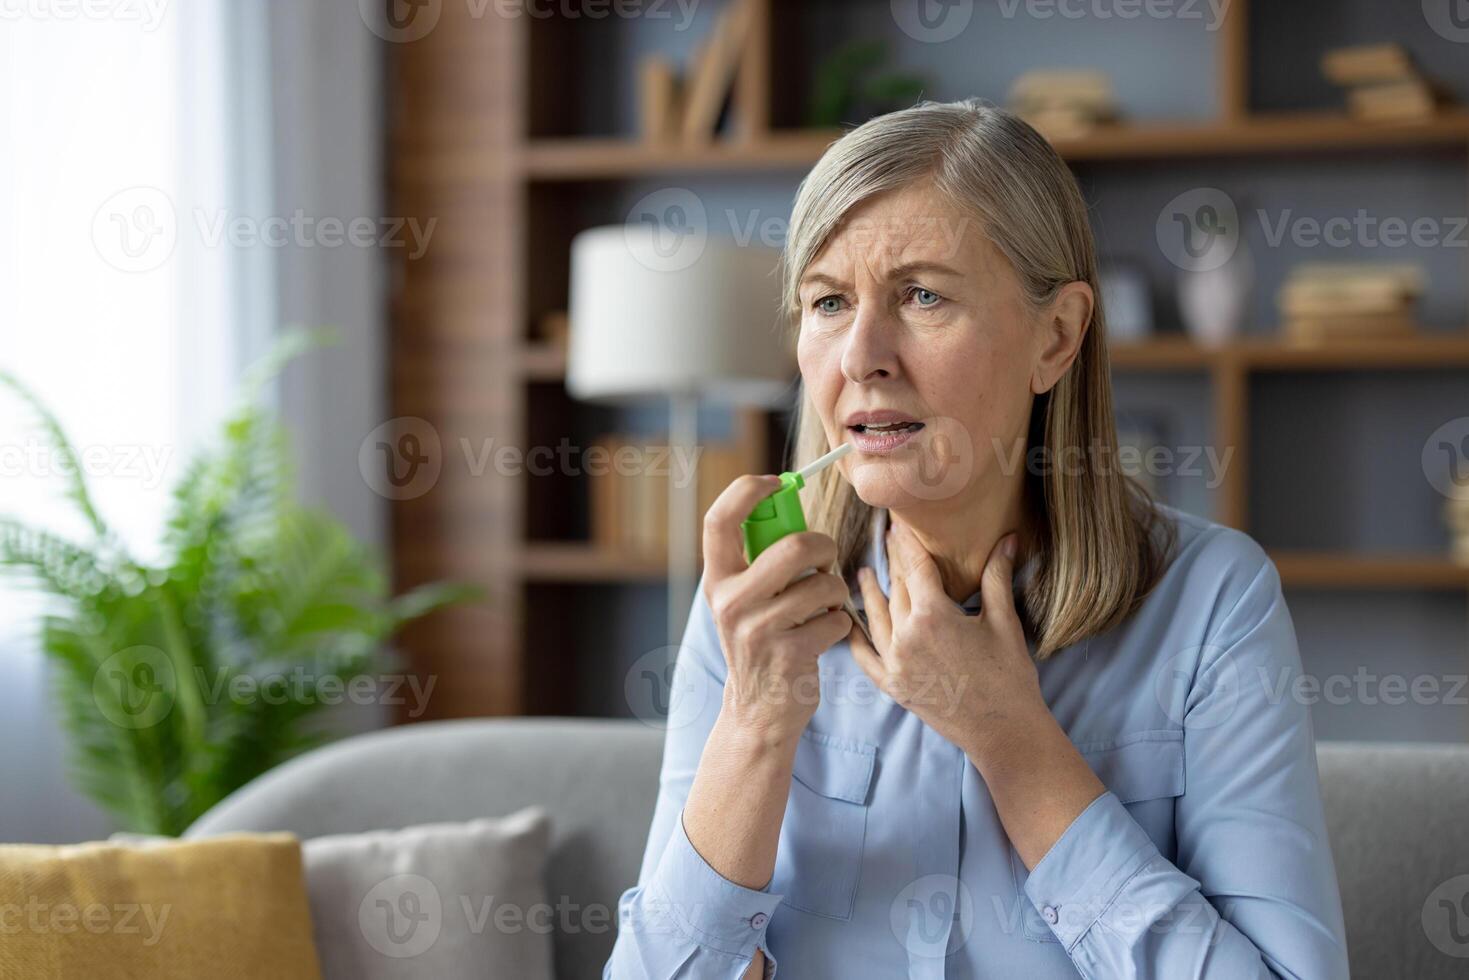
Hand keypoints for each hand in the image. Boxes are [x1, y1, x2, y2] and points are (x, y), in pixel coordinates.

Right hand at [702, 475, 852, 744]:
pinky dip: (839, 623)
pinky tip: (823, 635)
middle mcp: (730, 602)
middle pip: (792, 547)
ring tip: (824, 605)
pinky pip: (835, 617)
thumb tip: (784, 500)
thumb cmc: (760, 641)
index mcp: (716, 581)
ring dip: (835, 591)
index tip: (775, 482)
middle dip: (822, 546)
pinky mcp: (790, 653)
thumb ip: (755, 559)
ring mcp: (758, 629)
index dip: (748, 490)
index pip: (720, 519)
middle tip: (825, 558)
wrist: (759, 711)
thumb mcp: (742, 600)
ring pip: (823, 582)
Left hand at [847, 518, 1046, 759]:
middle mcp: (906, 636)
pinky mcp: (893, 686)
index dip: (908, 540)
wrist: (1004, 732)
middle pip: (895, 587)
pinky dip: (856, 639)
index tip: (899, 520)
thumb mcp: (1004, 622)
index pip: (915, 566)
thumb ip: (997, 577)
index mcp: (933, 615)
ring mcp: (895, 663)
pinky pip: (865, 658)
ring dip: (868, 592)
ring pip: (875, 618)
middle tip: (886, 536)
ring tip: (862, 572)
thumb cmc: (1010, 677)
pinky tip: (851, 624)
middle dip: (892, 560)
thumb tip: (1008, 538)